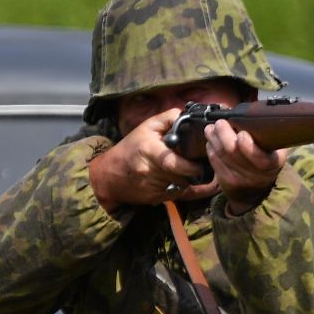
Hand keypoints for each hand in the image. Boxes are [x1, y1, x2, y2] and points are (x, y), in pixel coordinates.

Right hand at [88, 108, 220, 212]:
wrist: (109, 175)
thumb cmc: (130, 148)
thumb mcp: (147, 127)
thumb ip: (168, 119)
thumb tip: (189, 115)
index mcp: (149, 151)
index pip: (172, 163)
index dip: (190, 166)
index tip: (200, 163)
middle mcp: (150, 171)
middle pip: (182, 176)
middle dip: (195, 172)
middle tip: (203, 165)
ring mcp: (153, 187)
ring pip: (183, 186)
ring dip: (191, 180)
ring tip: (194, 170)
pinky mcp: (156, 199)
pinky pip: (180, 196)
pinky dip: (189, 189)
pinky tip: (199, 184)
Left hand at [206, 119, 285, 215]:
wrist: (258, 191)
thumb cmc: (267, 162)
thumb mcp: (277, 150)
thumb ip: (270, 137)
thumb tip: (253, 116)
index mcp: (272, 164)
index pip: (260, 158)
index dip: (248, 146)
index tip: (242, 134)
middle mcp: (255, 174)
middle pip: (234, 152)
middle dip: (223, 134)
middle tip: (220, 122)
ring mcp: (239, 180)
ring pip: (221, 154)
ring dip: (213, 138)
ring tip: (211, 128)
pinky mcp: (225, 182)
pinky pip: (214, 161)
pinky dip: (211, 147)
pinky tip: (211, 140)